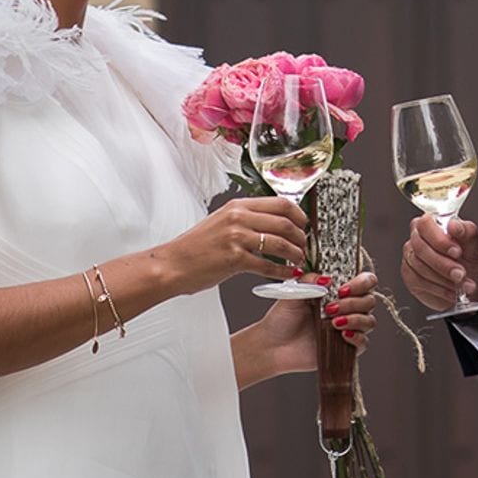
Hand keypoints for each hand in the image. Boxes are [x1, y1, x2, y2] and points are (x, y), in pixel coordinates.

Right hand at [163, 195, 308, 293]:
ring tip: (299, 260)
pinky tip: (286, 274)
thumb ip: (246, 218)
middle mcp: (238, 217)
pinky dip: (282, 271)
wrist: (172, 264)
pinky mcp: (234, 258)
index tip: (304, 224)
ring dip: (295, 253)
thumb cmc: (195, 247)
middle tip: (305, 245)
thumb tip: (273, 223)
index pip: (280, 202)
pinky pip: (268, 265)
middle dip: (301, 236)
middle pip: (284, 222)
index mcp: (238, 205)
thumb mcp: (221, 221)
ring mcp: (236, 237)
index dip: (298, 214)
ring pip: (280, 243)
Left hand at [258, 271, 378, 374]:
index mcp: (337, 290)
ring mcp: (348, 327)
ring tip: (334, 322)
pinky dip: (358, 338)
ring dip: (355, 319)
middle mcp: (346, 307)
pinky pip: (364, 343)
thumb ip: (309, 280)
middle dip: (353, 303)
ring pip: (369, 321)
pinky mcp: (346, 348)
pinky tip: (343, 335)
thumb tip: (327, 279)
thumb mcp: (293, 292)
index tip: (343, 289)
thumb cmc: (282, 318)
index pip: (365, 281)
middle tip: (331, 308)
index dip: (360, 282)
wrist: (272, 345)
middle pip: (370, 300)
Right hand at [401, 215, 477, 311]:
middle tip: (461, 274)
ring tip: (462, 285)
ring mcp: (410, 258)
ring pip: (420, 268)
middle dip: (443, 264)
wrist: (472, 281)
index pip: (425, 225)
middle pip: (421, 249)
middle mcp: (416, 239)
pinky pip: (419, 284)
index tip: (457, 252)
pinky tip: (452, 292)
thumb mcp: (474, 245)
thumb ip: (466, 231)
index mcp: (431, 224)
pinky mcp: (410, 277)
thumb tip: (454, 225)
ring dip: (444, 280)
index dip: (440, 240)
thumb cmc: (470, 258)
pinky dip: (439, 290)